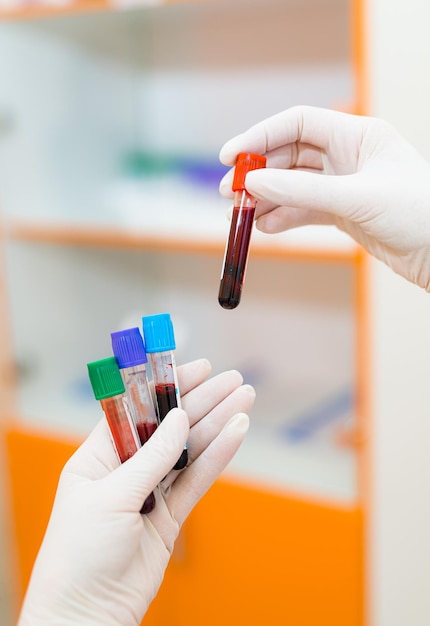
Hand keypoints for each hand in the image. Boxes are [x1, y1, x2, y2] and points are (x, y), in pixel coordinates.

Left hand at [18, 359, 254, 625]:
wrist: (88, 613)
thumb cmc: (80, 553)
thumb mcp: (111, 497)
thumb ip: (150, 458)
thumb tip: (178, 418)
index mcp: (99, 454)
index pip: (137, 409)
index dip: (166, 386)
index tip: (196, 367)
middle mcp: (126, 467)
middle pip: (170, 425)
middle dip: (202, 400)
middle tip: (234, 380)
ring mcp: (151, 491)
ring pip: (189, 449)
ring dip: (217, 423)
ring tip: (245, 399)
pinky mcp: (170, 514)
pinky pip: (197, 478)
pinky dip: (218, 456)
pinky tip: (237, 433)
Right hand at [219, 105, 429, 290]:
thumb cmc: (417, 213)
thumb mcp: (356, 198)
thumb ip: (302, 190)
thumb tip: (255, 182)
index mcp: (357, 135)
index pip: (298, 123)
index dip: (261, 135)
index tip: (231, 155)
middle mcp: (348, 156)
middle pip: (290, 155)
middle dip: (259, 173)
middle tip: (231, 191)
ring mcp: (344, 185)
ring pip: (293, 186)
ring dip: (266, 198)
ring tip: (240, 214)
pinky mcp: (342, 213)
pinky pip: (303, 210)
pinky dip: (282, 218)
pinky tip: (264, 227)